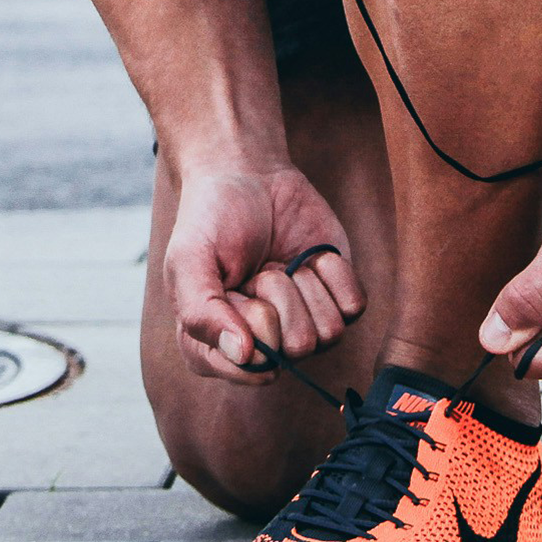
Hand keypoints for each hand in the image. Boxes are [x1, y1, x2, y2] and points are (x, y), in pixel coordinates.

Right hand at [164, 163, 366, 383]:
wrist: (247, 173)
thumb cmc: (211, 218)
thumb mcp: (188, 260)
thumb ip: (201, 312)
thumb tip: (244, 356)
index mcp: (217, 344)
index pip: (250, 369)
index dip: (249, 325)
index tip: (234, 288)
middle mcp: (264, 344)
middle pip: (294, 349)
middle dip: (276, 295)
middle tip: (257, 267)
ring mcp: (303, 323)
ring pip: (328, 334)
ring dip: (303, 284)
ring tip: (280, 261)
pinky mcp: (335, 300)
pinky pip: (353, 308)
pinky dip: (332, 274)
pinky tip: (308, 257)